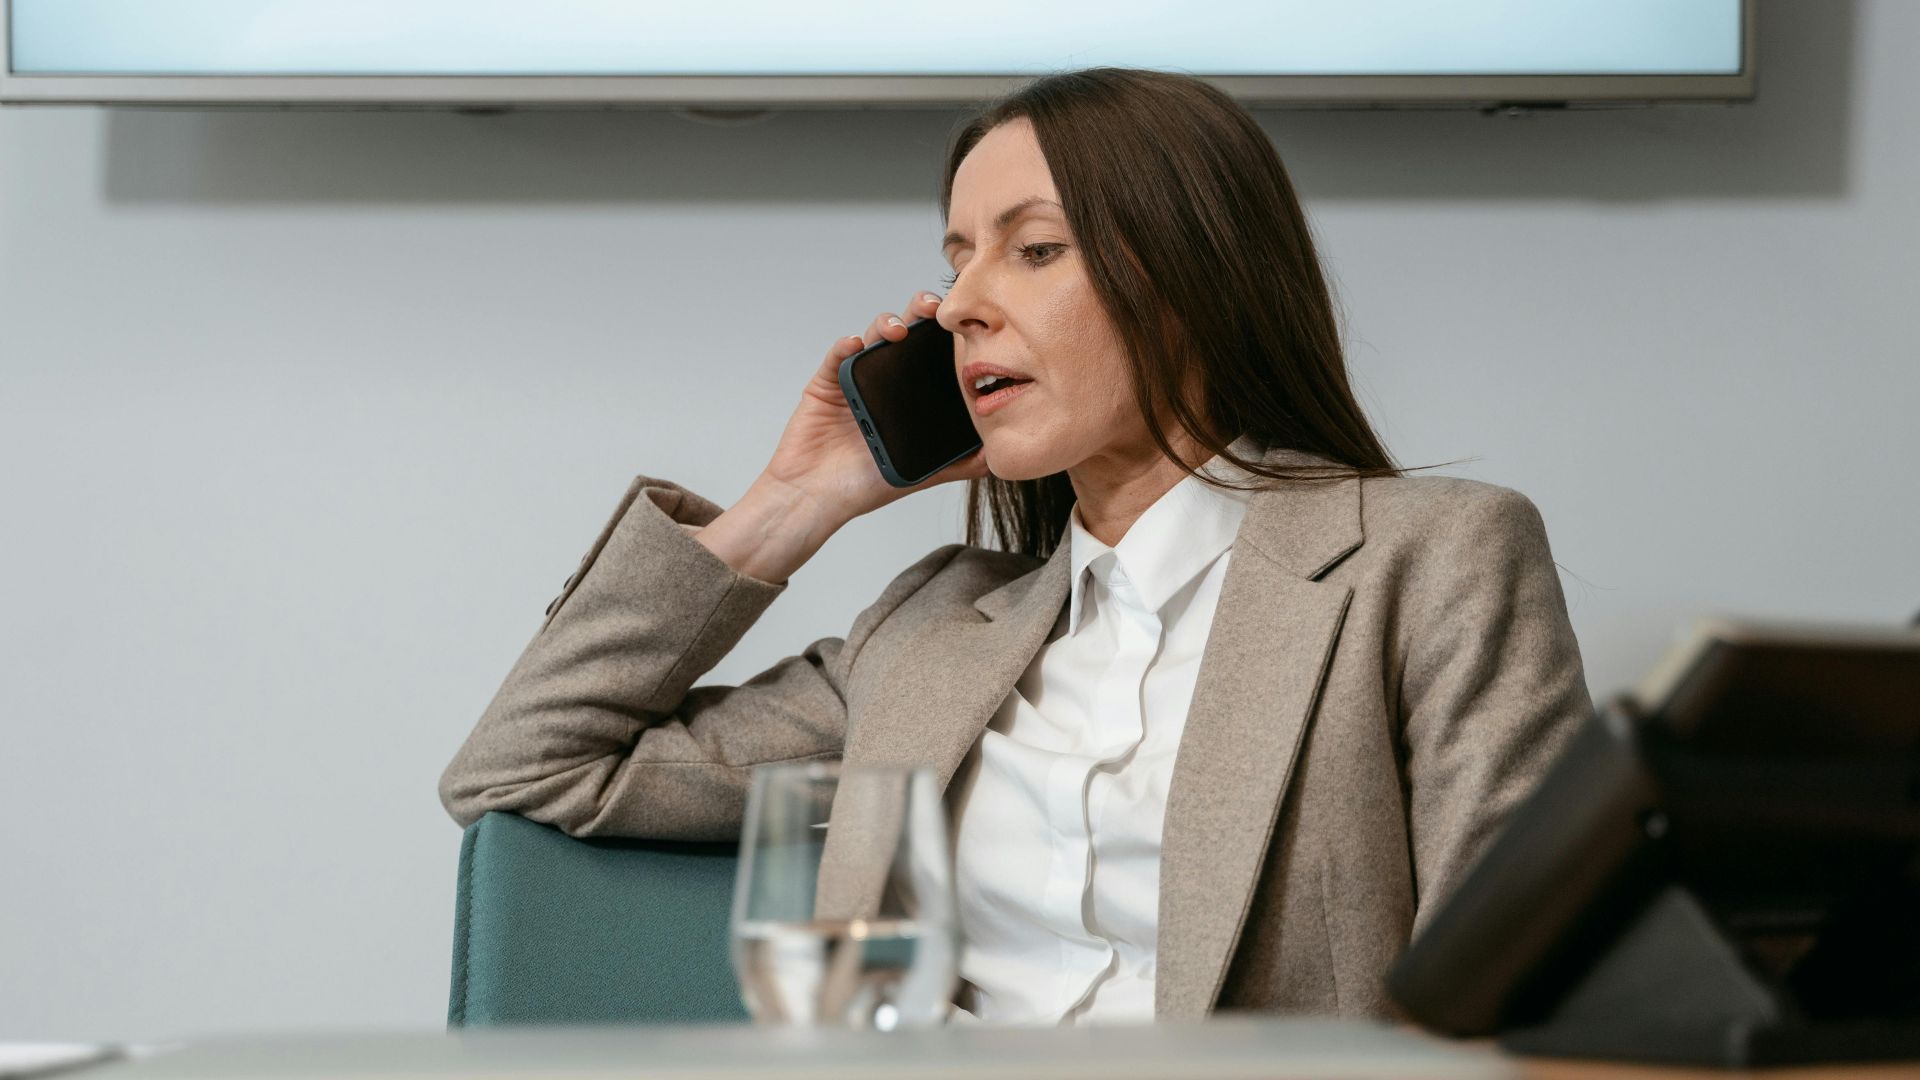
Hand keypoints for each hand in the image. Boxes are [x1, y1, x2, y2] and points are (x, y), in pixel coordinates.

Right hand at [757, 291, 989, 530]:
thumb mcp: (920, 475)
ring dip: (886, 325)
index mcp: (909, 396)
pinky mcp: (826, 382)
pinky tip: (856, 344)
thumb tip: (996, 458)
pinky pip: (837, 356)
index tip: (964, 327)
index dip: (947, 336)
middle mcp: (884, 381)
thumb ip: (957, 465)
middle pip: (906, 335)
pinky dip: (847, 346)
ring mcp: (855, 378)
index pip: (932, 355)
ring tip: (899, 331)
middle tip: (932, 310)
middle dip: (919, 314)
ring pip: (874, 337)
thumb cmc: (863, 485)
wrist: (816, 498)